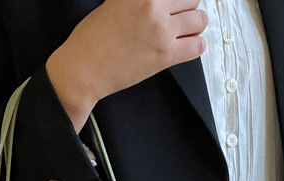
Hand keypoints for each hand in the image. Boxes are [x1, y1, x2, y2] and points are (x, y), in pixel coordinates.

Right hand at [46, 0, 207, 131]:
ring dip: (194, 26)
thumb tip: (155, 3)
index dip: (176, 0)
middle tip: (177, 18)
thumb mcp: (112, 4)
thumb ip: (135, 1)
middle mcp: (152, 6)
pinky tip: (186, 47)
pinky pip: (197, 46)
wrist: (83, 70)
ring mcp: (161, 31)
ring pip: (199, 20)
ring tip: (184, 32)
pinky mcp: (164, 55)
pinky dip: (196, 46)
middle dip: (187, 8)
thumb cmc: (91, 40)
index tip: (173, 6)